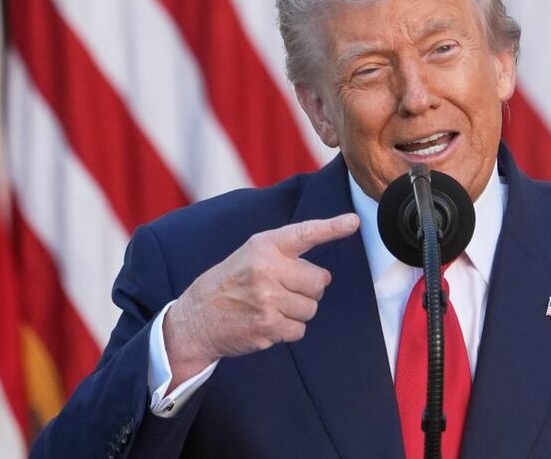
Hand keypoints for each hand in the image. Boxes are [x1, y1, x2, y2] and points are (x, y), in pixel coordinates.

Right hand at [163, 213, 359, 385]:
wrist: (196, 318)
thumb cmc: (230, 283)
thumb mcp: (250, 255)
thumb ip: (284, 255)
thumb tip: (325, 276)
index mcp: (264, 246)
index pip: (305, 233)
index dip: (332, 227)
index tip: (354, 221)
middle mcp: (267, 269)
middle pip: (319, 281)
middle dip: (309, 288)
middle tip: (284, 289)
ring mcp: (267, 299)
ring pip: (311, 307)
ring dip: (298, 311)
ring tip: (271, 306)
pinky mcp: (268, 326)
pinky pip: (300, 329)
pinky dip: (289, 329)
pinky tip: (268, 322)